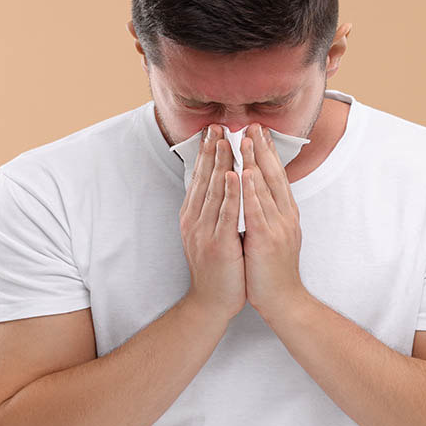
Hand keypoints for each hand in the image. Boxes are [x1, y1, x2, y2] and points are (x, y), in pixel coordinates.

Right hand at [179, 124, 246, 320]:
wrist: (212, 301)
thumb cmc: (217, 266)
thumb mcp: (209, 231)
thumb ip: (212, 208)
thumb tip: (218, 183)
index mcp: (193, 215)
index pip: (200, 177)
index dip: (206, 152)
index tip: (213, 129)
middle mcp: (194, 219)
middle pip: (204, 178)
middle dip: (212, 150)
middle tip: (218, 124)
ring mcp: (203, 231)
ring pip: (213, 190)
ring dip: (220, 163)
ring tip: (226, 140)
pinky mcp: (217, 244)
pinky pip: (224, 213)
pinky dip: (229, 192)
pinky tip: (232, 174)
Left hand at [238, 123, 308, 319]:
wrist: (284, 300)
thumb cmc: (273, 269)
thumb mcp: (274, 234)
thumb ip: (268, 212)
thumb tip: (257, 191)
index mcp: (286, 214)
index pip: (277, 176)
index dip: (268, 152)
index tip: (260, 131)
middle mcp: (286, 216)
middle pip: (274, 175)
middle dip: (263, 148)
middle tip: (254, 124)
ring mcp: (278, 227)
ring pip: (266, 188)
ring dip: (256, 161)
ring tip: (246, 139)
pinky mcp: (267, 240)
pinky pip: (257, 210)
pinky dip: (250, 191)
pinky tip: (243, 174)